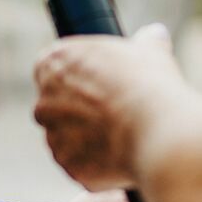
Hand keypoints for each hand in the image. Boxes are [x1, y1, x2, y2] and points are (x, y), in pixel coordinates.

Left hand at [34, 26, 186, 190]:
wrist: (157, 132)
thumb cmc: (148, 84)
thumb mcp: (150, 50)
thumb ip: (145, 41)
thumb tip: (154, 35)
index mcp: (54, 63)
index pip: (53, 67)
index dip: (80, 75)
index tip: (102, 82)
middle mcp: (44, 101)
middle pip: (57, 105)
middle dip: (80, 109)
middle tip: (114, 110)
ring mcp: (54, 138)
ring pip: (67, 137)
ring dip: (87, 137)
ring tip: (123, 134)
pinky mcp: (68, 166)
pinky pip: (80, 162)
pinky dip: (96, 161)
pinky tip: (122, 154)